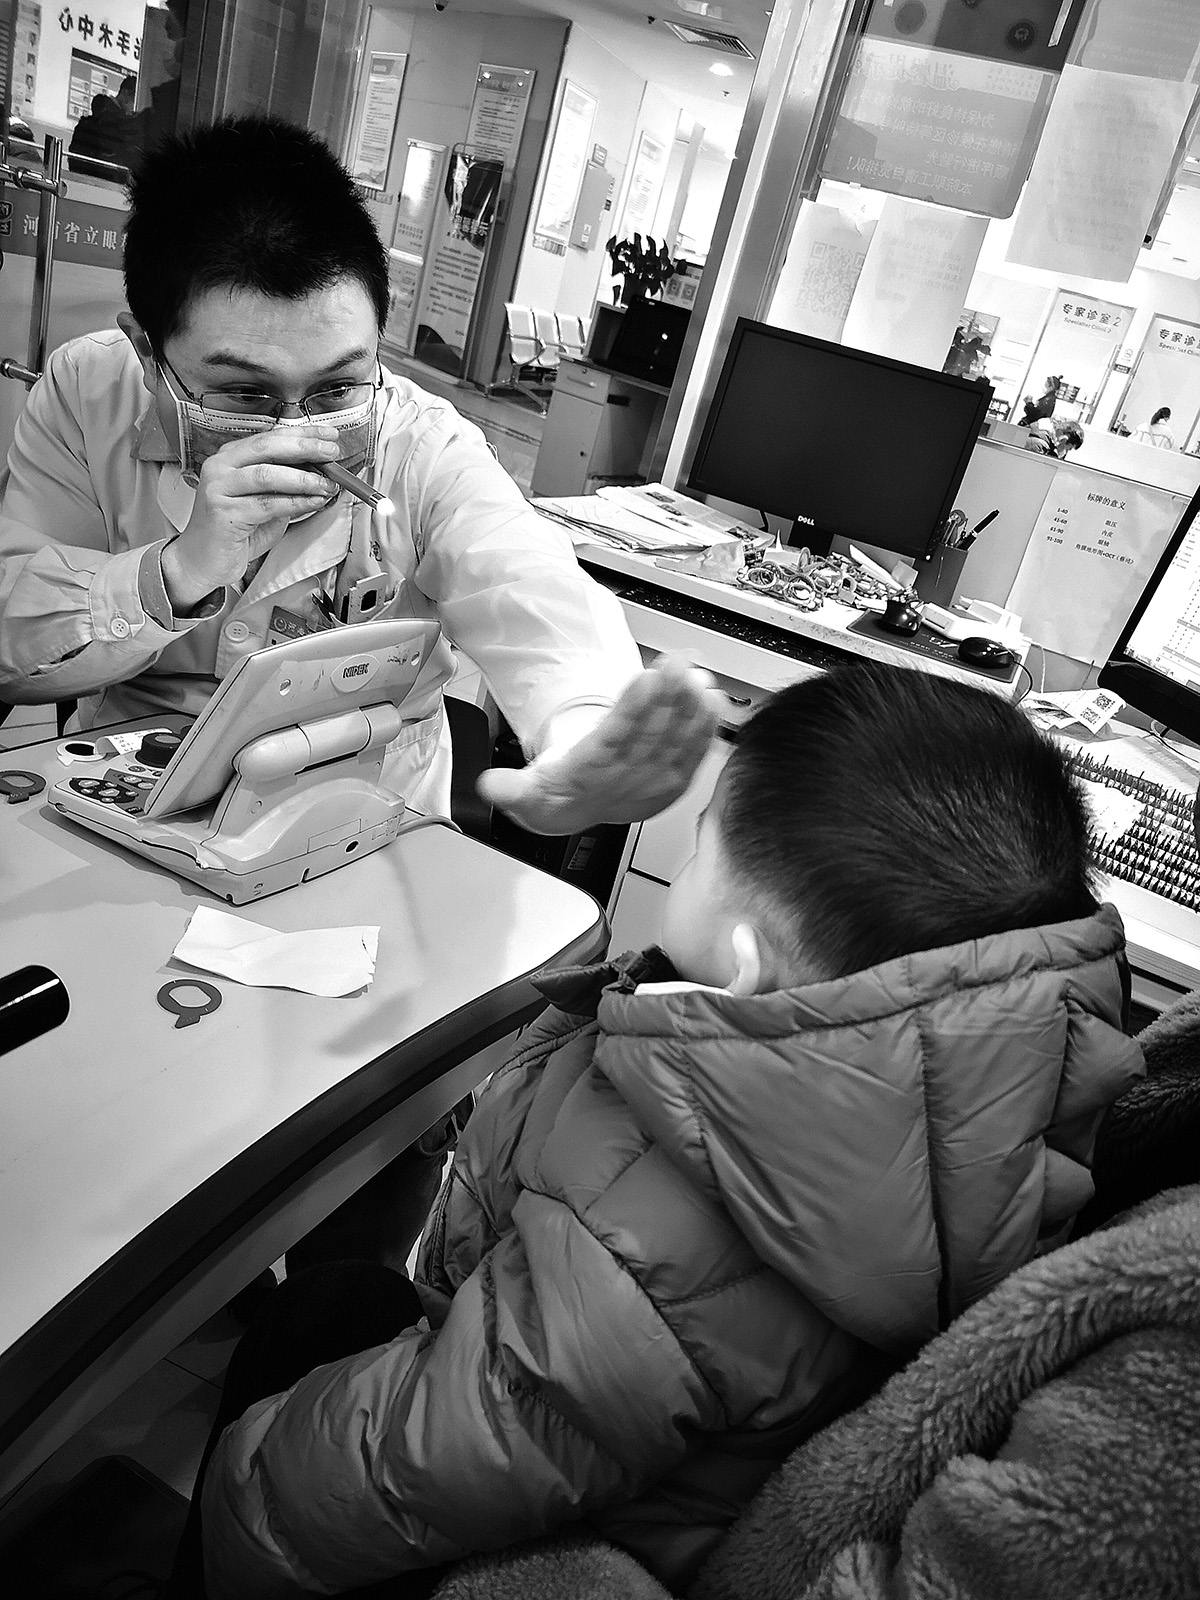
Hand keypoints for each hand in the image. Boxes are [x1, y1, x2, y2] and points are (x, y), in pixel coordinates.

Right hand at [161, 425, 341, 610]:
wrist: (203, 560)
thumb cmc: (235, 531)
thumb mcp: (266, 502)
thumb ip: (287, 486)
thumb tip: (321, 475)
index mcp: (232, 457)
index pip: (270, 437)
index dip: (302, 434)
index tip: (328, 436)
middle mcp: (221, 467)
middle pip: (267, 447)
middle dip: (304, 448)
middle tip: (330, 454)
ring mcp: (219, 488)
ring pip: (266, 474)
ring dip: (302, 478)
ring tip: (325, 484)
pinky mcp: (222, 512)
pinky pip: (266, 504)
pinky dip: (295, 502)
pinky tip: (312, 502)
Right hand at [478, 654, 724, 835]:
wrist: (576, 817)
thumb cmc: (556, 795)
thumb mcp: (524, 794)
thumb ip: (508, 788)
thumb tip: (489, 784)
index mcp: (592, 777)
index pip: (614, 740)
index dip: (632, 710)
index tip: (645, 679)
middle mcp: (627, 781)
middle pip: (652, 735)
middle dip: (668, 696)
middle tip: (677, 662)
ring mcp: (653, 782)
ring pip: (676, 740)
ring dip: (691, 706)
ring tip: (697, 673)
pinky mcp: (673, 781)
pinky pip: (694, 752)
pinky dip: (705, 726)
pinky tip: (712, 700)